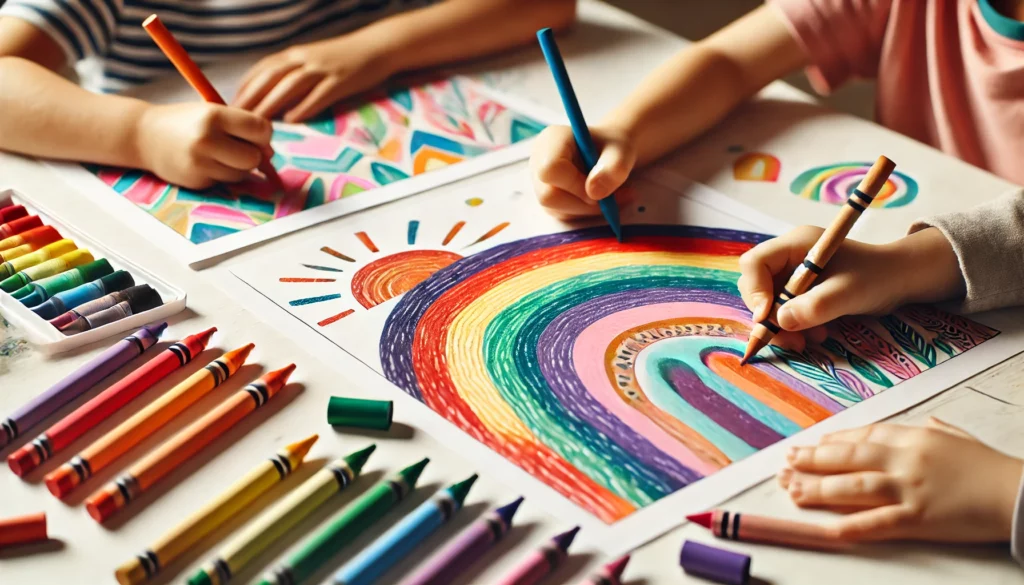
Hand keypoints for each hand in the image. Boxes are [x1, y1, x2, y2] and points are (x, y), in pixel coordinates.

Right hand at [135, 103, 271, 189]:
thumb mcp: (212, 112)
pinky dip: (223, 174)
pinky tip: (205, 162)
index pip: (260, 129)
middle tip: (238, 146)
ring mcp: (200, 163)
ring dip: (238, 166)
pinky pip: (226, 182)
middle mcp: (206, 139)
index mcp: (213, 115)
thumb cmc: (186, 122)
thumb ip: (242, 128)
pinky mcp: (196, 180)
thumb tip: (270, 155)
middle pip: (254, 157)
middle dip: (253, 154)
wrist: (143, 135)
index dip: (263, 134)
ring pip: (242, 173)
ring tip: (219, 153)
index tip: (253, 134)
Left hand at [233, 36, 392, 122]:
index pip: (262, 69)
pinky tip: (292, 120)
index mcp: (295, 54)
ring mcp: (322, 69)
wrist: (376, 47)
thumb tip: (272, 99)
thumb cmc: (343, 58)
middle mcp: (304, 59)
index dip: (245, 86)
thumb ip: (292, 75)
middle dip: (251, 97)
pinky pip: (318, 95)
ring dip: (271, 104)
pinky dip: (303, 107)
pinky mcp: (340, 81)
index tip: (231, 104)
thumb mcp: (312, 60)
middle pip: (270, 77)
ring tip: (257, 124)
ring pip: (289, 86)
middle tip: (235, 118)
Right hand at [529, 124, 638, 219]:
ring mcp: (541, 182)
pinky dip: (586, 212)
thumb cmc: (614, 146)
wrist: (612, 151)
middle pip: (548, 195)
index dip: (574, 184)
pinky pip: (563, 214)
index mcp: (551, 141)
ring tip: (613, 196)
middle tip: (611, 198)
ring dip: (588, 208)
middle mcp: (538, 161)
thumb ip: (614, 168)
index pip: (549, 169)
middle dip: (582, 202)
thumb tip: (593, 193)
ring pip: (556, 209)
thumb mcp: (622, 152)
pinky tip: (602, 199)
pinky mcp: (549, 200)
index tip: (599, 187)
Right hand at [737, 225, 964, 349]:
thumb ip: (814, 307)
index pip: (754, 263)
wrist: (901, 280)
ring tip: (808, 341)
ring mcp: (793, 273)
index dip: (755, 291)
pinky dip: (794, 327)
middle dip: (768, 315)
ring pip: (768, 303)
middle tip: (789, 339)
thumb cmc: (878, 277)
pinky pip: (784, 311)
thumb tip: (779, 321)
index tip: (768, 317)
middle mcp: (788, 257)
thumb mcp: (848, 293)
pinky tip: (816, 334)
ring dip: (783, 326)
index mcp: (795, 244)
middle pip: (756, 286)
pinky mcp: (800, 290)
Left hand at [778, 418, 1022, 542]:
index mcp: (913, 437)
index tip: (812, 445)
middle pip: (848, 457)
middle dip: (813, 460)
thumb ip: (933, 430)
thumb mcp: (957, 437)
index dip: (833, 441)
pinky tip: (825, 527)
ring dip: (817, 488)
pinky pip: (875, 522)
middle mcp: (904, 459)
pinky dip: (848, 525)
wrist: (1018, 493)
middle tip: (788, 462)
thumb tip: (923, 425)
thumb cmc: (990, 466)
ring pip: (851, 487)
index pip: (862, 435)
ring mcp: (909, 489)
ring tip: (792, 489)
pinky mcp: (918, 518)